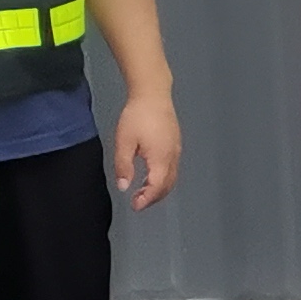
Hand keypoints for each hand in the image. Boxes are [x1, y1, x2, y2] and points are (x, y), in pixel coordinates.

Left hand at [113, 85, 182, 210]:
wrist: (153, 94)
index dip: (146, 200)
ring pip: (172, 178)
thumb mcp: (124, 142)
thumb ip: (123, 166)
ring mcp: (176, 150)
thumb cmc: (137, 116)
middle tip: (137, 201)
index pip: (157, 187)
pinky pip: (173, 168)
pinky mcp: (176, 144)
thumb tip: (124, 186)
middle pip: (167, 185)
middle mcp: (172, 157)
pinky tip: (150, 175)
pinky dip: (163, 178)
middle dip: (153, 197)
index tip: (134, 205)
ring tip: (142, 191)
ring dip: (159, 188)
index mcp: (161, 158)